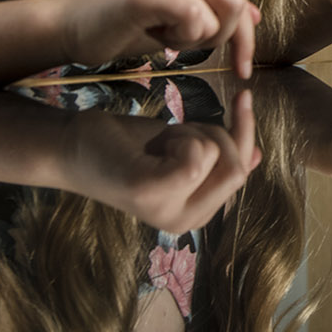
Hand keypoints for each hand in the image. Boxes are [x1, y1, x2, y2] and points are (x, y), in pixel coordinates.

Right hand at [59, 0, 257, 78]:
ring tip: (158, 32)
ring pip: (217, 19)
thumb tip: (255, 16)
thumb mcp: (180, 19)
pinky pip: (194, 18)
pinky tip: (151, 32)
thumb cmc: (123, 27)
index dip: (245, 40)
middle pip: (236, 9)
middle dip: (218, 40)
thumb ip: (215, 13)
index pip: (241, 3)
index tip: (242, 69)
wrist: (69, 28)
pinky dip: (179, 38)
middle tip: (179, 43)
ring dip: (191, 41)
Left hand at [62, 89, 261, 233]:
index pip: (243, 169)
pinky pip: (196, 157)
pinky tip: (151, 145)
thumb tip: (258, 156)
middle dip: (211, 133)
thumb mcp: (184, 149)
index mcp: (197, 214)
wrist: (73, 144)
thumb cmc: (126, 145)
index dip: (235, 134)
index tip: (221, 109)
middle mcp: (186, 222)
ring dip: (187, 132)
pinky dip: (178, 136)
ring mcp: (167, 212)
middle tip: (171, 138)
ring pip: (215, 152)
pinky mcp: (150, 195)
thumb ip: (220, 157)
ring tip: (156, 145)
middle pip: (236, 163)